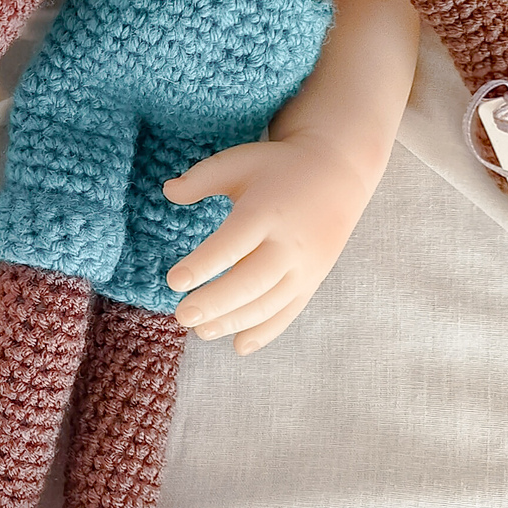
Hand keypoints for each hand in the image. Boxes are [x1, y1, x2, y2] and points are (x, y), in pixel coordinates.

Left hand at [161, 133, 371, 354]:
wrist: (338, 175)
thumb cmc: (278, 168)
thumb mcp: (240, 162)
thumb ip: (202, 178)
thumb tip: (168, 191)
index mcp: (266, 211)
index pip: (233, 243)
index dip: (203, 265)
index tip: (174, 281)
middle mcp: (288, 243)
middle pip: (252, 282)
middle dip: (216, 303)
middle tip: (182, 315)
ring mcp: (304, 267)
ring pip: (269, 303)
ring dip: (234, 321)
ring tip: (201, 331)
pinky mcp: (312, 282)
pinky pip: (289, 313)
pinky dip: (265, 333)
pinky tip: (238, 345)